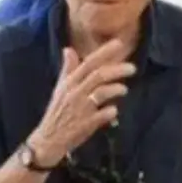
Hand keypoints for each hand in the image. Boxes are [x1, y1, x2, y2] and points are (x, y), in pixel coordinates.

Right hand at [30, 40, 136, 163]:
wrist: (49, 138)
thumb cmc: (58, 112)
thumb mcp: (60, 88)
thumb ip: (67, 69)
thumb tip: (68, 49)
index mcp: (69, 82)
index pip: (88, 63)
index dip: (104, 52)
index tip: (119, 44)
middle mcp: (75, 93)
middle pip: (98, 76)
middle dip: (117, 69)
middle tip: (133, 68)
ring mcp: (81, 108)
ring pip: (100, 93)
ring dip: (115, 89)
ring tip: (125, 89)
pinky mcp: (86, 124)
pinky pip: (102, 115)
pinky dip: (111, 111)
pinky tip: (115, 111)